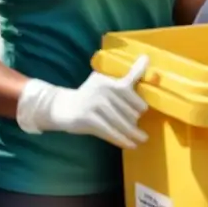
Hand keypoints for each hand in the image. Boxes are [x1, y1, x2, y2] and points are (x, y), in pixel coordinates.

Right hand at [16, 55, 150, 149]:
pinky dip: (122, 139)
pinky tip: (131, 144)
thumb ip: (125, 79)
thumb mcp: (105, 84)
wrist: (61, 107)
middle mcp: (103, 89)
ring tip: (142, 139)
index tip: (144, 111)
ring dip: (132, 133)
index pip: (130, 88)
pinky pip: (110, 131)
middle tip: (138, 128)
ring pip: (121, 122)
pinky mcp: (88, 118)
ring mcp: (95, 104)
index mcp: (108, 80)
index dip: (139, 103)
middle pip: (129, 109)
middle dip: (134, 120)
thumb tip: (147, 62)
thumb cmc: (89, 97)